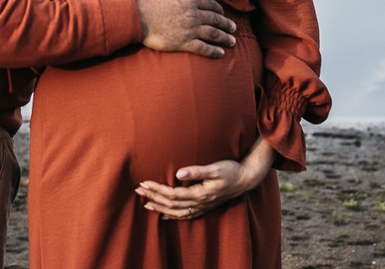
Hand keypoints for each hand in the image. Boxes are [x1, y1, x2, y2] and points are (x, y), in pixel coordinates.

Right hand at [135, 0, 235, 57]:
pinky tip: (221, 53)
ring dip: (225, 38)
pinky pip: (203, 48)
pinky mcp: (184, 43)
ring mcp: (190, 29)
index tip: (223, 13)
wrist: (139, 18)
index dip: (219, 10)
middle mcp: (194, 15)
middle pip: (216, 20)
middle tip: (233, 28)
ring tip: (232, 42)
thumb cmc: (151, 3)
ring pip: (213, 34)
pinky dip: (214, 51)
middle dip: (226, 24)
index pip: (211, 5)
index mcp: (190, 1)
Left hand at [135, 137, 276, 219]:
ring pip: (176, 212)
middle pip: (171, 204)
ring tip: (145, 204)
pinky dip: (173, 216)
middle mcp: (200, 203)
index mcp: (200, 194)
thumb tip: (179, 173)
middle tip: (138, 190)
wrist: (246, 179)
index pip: (173, 194)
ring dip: (160, 208)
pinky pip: (185, 215)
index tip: (144, 183)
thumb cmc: (231, 170)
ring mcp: (202, 207)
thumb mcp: (216, 168)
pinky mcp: (204, 206)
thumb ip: (197, 171)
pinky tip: (163, 215)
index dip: (157, 190)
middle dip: (154, 198)